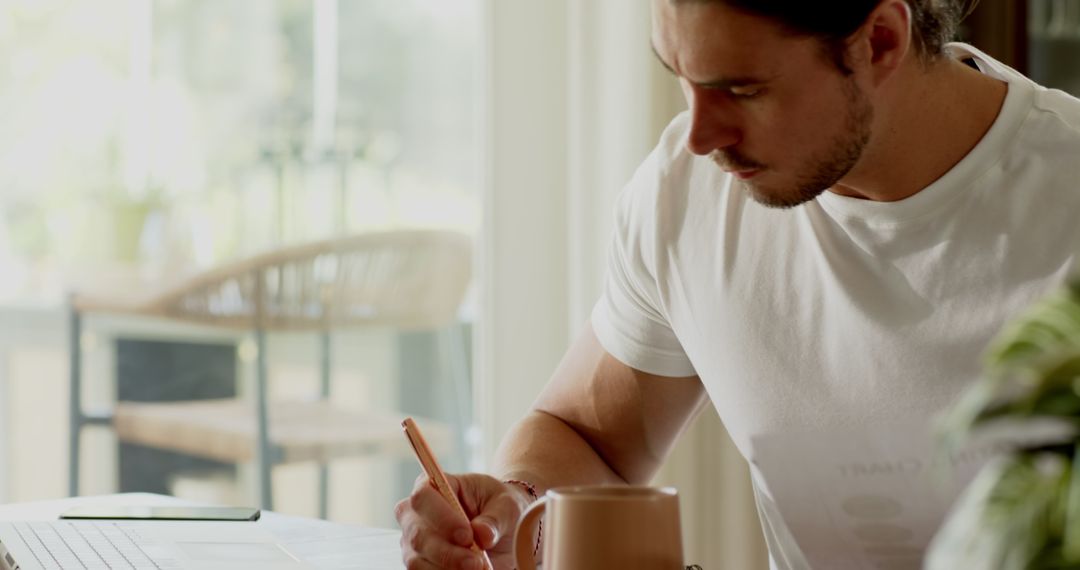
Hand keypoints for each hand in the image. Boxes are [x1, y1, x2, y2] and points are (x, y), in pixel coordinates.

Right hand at [395, 473, 534, 569]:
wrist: (502, 528)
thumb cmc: (499, 507)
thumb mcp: (507, 505)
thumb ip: (496, 518)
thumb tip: (483, 534)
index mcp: (432, 487)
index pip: (423, 497)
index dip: (441, 517)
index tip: (467, 535)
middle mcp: (414, 514)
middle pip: (417, 535)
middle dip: (448, 553)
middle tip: (476, 562)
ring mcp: (412, 542)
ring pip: (417, 561)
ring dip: (448, 569)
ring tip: (477, 568)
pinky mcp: (418, 564)